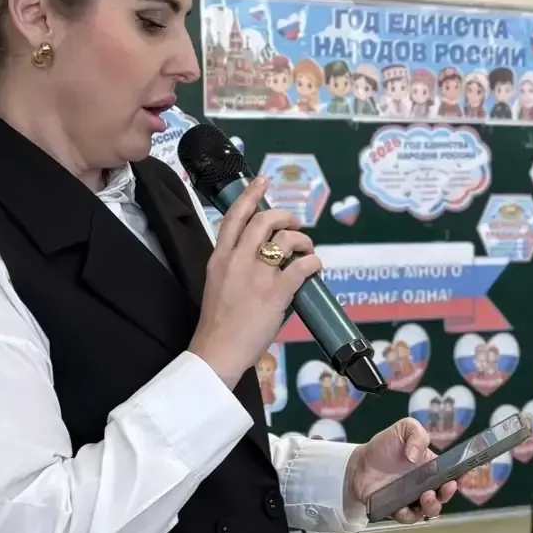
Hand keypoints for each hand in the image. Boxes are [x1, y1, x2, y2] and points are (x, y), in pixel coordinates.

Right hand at [187, 175, 323, 387]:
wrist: (217, 350)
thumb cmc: (218, 324)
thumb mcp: (218, 285)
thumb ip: (236, 268)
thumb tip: (264, 261)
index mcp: (219, 258)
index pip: (234, 217)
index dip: (251, 195)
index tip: (263, 181)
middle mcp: (237, 260)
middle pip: (264, 221)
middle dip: (284, 216)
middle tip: (296, 222)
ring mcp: (257, 275)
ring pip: (285, 240)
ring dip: (303, 240)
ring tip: (308, 248)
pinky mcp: (276, 292)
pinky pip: (302, 266)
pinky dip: (313, 262)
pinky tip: (315, 266)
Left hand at [347, 418, 456, 523]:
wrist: (359, 463)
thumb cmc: (384, 447)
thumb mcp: (403, 429)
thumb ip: (416, 434)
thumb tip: (416, 455)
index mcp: (432, 467)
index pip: (452, 474)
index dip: (461, 477)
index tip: (462, 477)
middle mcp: (425, 485)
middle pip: (444, 496)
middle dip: (448, 494)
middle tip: (446, 487)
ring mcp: (412, 499)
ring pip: (430, 511)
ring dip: (432, 507)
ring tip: (426, 497)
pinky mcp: (397, 510)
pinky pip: (408, 518)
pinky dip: (409, 515)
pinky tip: (403, 509)